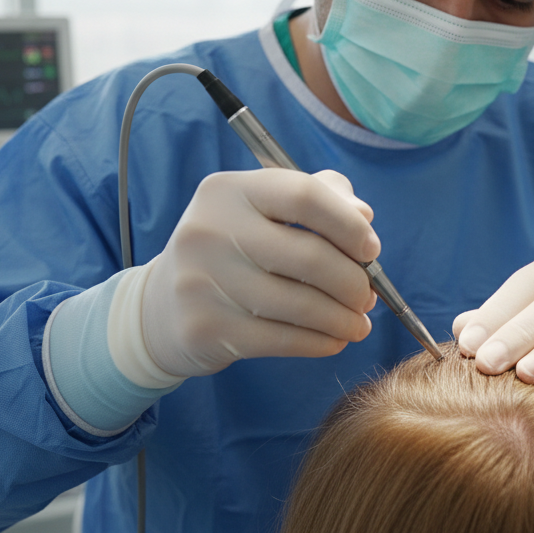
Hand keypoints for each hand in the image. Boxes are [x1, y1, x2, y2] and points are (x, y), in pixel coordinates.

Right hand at [140, 169, 378, 377]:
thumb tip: (363, 215)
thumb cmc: (235, 249)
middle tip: (368, 297)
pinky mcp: (204, 328)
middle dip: (354, 282)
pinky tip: (334, 340)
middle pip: (310, 256)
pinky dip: (319, 342)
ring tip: (358, 324)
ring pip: (300, 304)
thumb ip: (321, 197)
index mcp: (229, 190)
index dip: (349, 224)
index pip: (304, 196)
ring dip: (343, 319)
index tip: (370, 249)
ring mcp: (202, 281)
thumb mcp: (264, 210)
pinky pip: (282, 339)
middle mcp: (210, 229)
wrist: (162, 306)